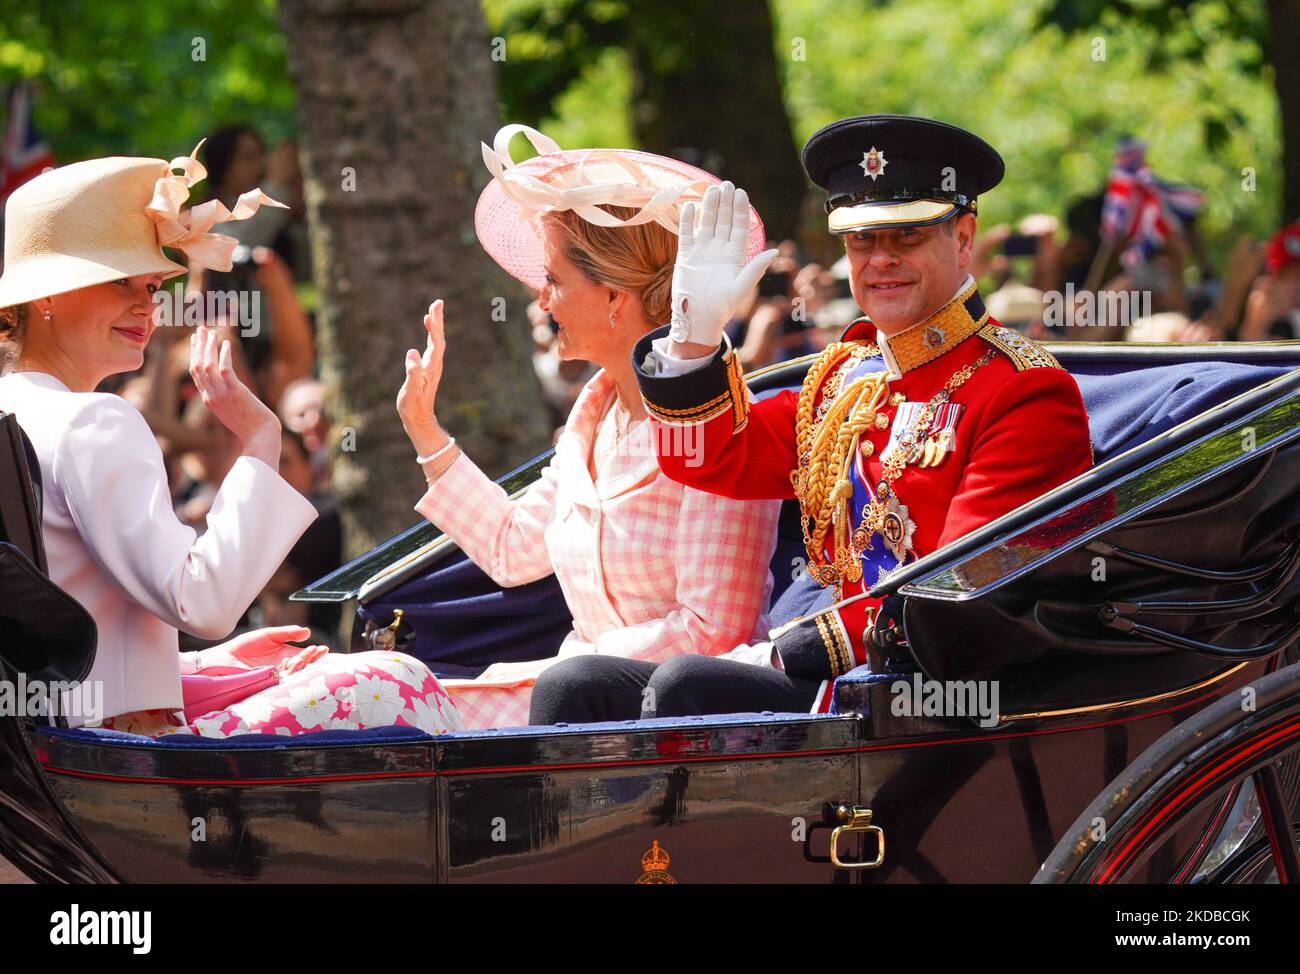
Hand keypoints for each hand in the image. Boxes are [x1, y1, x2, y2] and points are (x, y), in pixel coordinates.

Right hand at [189, 324, 280, 466]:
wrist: (260, 436)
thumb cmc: (251, 424)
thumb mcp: (231, 409)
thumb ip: (225, 396)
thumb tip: (228, 382)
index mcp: (208, 399)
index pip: (195, 373)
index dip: (195, 354)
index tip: (196, 340)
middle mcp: (210, 396)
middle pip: (196, 366)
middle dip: (197, 346)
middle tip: (200, 329)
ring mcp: (221, 394)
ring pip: (206, 365)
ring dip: (208, 346)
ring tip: (212, 332)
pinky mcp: (234, 392)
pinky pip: (224, 368)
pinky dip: (223, 354)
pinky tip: (227, 344)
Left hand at [198, 625, 327, 670]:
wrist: (223, 658)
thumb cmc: (243, 647)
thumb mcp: (268, 635)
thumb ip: (287, 633)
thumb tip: (307, 632)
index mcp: (286, 656)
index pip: (305, 657)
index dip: (315, 654)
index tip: (323, 649)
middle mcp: (284, 668)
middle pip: (304, 667)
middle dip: (313, 660)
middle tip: (319, 651)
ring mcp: (276, 677)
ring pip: (295, 674)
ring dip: (302, 664)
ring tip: (305, 655)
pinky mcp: (267, 684)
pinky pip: (282, 680)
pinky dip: (289, 671)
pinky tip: (294, 662)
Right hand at [397, 300, 448, 457]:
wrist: (419, 419)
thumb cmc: (413, 407)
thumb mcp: (410, 392)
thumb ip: (412, 373)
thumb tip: (412, 353)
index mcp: (430, 369)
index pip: (435, 345)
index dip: (433, 330)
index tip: (429, 315)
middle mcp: (434, 365)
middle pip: (439, 338)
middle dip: (438, 320)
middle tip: (437, 302)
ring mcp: (432, 365)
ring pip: (437, 340)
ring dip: (436, 324)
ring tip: (434, 308)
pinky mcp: (428, 367)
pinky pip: (432, 345)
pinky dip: (431, 333)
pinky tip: (429, 326)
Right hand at [667, 181, 777, 350]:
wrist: (698, 318)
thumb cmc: (722, 307)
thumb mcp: (741, 288)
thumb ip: (755, 268)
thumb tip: (776, 252)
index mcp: (734, 256)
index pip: (739, 228)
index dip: (740, 211)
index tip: (741, 193)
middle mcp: (719, 250)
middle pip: (723, 221)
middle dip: (725, 203)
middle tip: (727, 184)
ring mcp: (701, 251)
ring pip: (706, 223)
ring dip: (709, 207)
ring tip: (711, 190)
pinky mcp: (685, 255)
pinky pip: (686, 233)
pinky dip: (687, 220)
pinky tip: (688, 206)